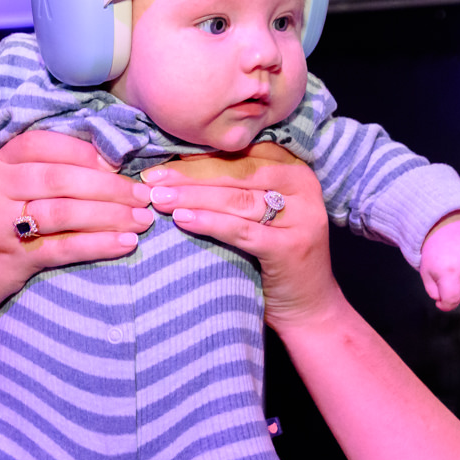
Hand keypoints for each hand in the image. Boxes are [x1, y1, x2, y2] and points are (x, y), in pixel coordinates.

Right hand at [0, 130, 148, 328]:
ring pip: (64, 212)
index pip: (43, 144)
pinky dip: (99, 245)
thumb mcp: (2, 190)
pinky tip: (125, 244)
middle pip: (60, 178)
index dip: (84, 151)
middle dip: (109, 186)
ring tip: (141, 220)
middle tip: (143, 195)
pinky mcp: (12, 259)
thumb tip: (105, 162)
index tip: (117, 163)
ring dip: (110, 215)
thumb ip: (40, 172)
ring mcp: (0, 224)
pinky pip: (63, 248)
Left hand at [141, 145, 341, 329]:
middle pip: (236, 172)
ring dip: (193, 198)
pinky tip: (182, 220)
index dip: (199, 155)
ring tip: (159, 199)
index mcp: (295, 169)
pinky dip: (210, 223)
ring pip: (237, 199)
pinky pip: (242, 230)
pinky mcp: (291, 247)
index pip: (241, 153)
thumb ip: (237, 186)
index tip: (160, 162)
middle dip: (190, 176)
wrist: (308, 306)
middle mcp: (303, 186)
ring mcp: (301, 216)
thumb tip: (179, 165)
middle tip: (151, 181)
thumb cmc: (274, 255)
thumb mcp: (263, 212)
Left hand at [419, 213, 459, 311]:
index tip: (442, 302)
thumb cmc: (435, 250)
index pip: (453, 300)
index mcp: (448, 271)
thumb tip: (446, 303)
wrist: (448, 223)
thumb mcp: (426, 271)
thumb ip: (434, 291)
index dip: (446, 305)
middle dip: (456, 291)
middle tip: (449, 277)